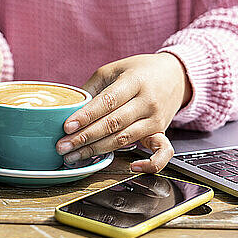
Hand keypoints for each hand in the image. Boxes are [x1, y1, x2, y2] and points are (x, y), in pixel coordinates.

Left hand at [56, 53, 191, 172]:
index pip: (107, 101)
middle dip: (85, 137)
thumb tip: (68, 109)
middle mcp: (147, 102)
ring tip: (74, 156)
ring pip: (125, 139)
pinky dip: (151, 163)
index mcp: (134, 81)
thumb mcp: (114, 69)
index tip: (67, 126)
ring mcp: (156, 119)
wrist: (175, 75)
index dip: (86, 116)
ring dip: (98, 150)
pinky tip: (132, 167)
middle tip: (63, 146)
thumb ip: (93, 88)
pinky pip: (162, 153)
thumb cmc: (139, 71)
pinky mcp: (162, 132)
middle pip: (113, 124)